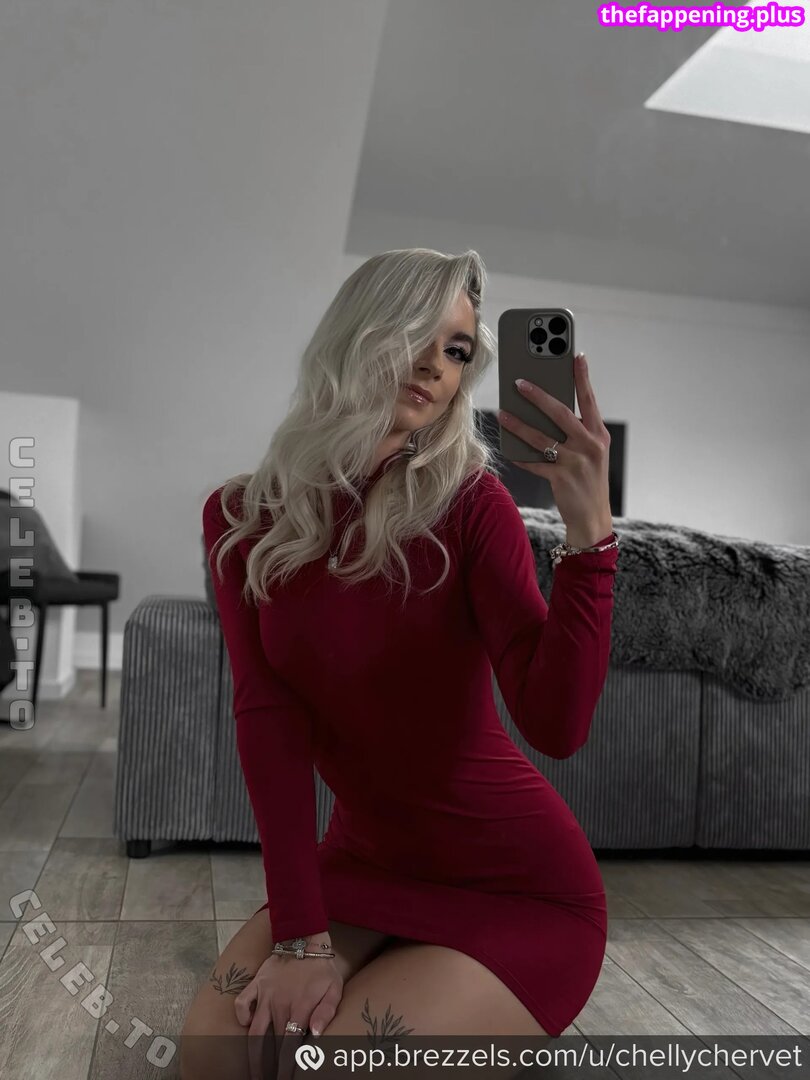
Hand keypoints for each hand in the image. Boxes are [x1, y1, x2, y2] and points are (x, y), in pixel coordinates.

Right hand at [233, 950, 342, 1079]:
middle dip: (268, 1067)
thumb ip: (326, 1012)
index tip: (283, 1079)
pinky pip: (242, 1003)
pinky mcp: (256, 984)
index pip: (290, 1046)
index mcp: (300, 1008)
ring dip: (253, 1053)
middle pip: (271, 1044)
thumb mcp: (334, 988)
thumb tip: (315, 1036)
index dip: (286, 1067)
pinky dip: (241, 1016)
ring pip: (254, 1031)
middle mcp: (280, 1004)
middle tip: (266, 1079)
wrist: (305, 939)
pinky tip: (246, 1026)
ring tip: (254, 1070)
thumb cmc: (322, 968)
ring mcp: (265, 994)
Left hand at [498, 352, 612, 547]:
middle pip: (560, 413)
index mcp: (598, 434)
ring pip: (541, 436)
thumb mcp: (591, 452)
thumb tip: (545, 411)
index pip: (589, 400)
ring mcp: (575, 462)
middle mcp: (589, 445)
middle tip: (519, 382)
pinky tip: (507, 447)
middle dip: (538, 395)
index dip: (582, 377)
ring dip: (518, 424)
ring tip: (503, 413)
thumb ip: (575, 432)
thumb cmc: (588, 480)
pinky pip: (534, 462)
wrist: (592, 517)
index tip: (576, 355)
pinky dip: (520, 456)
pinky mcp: (561, 478)